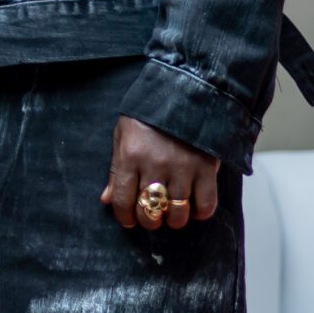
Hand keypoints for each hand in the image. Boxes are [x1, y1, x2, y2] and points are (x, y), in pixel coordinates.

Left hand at [101, 115, 219, 230]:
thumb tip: (107, 200)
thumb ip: (116, 170)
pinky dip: (201, 213)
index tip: (128, 220)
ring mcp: (183, 168)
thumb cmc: (149, 115)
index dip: (124, 217)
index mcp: (131, 156)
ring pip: (178, 213)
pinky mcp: (206, 168)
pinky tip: (194, 208)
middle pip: (150, 212)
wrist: (184, 91)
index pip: (123, 200)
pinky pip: (206, 204)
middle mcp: (155, 166)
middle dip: (149, 221)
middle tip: (152, 216)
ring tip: (172, 213)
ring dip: (173, 220)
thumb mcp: (123, 135)